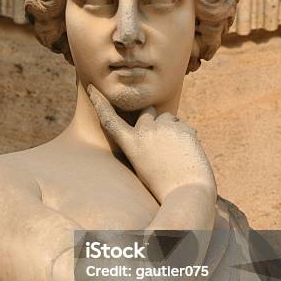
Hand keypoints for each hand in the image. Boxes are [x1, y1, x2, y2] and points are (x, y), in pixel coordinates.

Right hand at [87, 84, 215, 202]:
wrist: (187, 192)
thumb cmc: (164, 185)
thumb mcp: (144, 165)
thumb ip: (145, 141)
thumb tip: (155, 121)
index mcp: (131, 144)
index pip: (110, 119)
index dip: (100, 103)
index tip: (93, 88)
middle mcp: (144, 131)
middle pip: (147, 111)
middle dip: (153, 119)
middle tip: (162, 142)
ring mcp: (164, 127)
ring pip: (168, 117)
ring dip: (170, 127)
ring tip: (176, 152)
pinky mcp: (183, 127)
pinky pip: (183, 125)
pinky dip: (185, 136)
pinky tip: (187, 154)